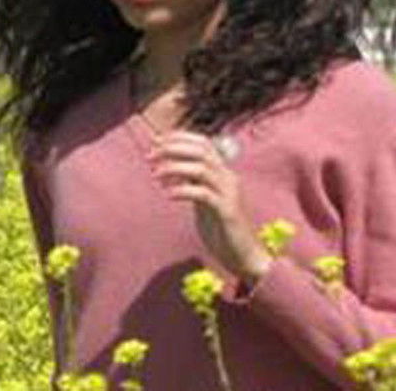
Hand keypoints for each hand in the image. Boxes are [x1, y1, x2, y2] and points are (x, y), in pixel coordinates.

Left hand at [148, 131, 270, 285]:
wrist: (245, 256)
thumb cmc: (223, 231)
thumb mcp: (205, 203)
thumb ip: (195, 185)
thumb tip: (173, 170)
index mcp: (224, 174)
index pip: (204, 143)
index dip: (180, 138)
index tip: (156, 141)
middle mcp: (229, 178)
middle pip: (202, 151)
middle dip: (173, 148)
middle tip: (150, 156)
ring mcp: (229, 194)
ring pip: (202, 168)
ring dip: (175, 167)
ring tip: (156, 175)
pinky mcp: (226, 211)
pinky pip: (203, 194)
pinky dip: (183, 190)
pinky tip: (168, 195)